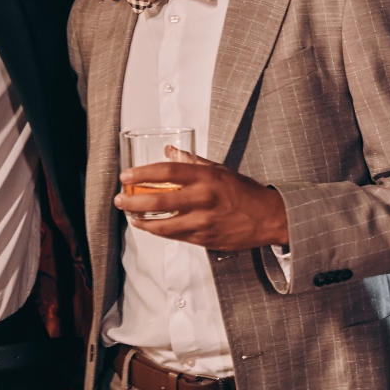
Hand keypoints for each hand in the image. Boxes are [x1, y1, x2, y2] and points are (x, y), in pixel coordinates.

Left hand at [114, 149, 288, 250]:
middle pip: (159, 201)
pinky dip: (158, 231)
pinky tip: (149, 227)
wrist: (269, 218)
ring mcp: (203, 221)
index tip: (127, 175)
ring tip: (131, 215)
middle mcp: (204, 199)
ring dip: (142, 221)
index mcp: (207, 178)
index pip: (168, 172)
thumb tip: (170, 151)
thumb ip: (193, 162)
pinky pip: (174, 236)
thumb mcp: (221, 170)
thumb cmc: (245, 193)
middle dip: (134, 201)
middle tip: (120, 199)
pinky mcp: (204, 239)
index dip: (143, 173)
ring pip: (163, 225)